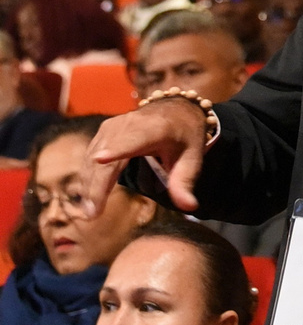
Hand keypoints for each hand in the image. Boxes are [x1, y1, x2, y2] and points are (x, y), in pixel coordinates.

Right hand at [82, 99, 207, 214]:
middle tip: (92, 215)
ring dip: (89, 184)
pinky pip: (91, 155)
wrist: (176, 109)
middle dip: (97, 185)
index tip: (100, 159)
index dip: (117, 150)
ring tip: (89, 212)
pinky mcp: (104, 131)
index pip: (134, 140)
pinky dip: (88, 176)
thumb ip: (185, 182)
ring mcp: (113, 126)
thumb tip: (189, 207)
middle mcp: (130, 124)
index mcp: (155, 129)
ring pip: (94, 157)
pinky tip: (88, 197)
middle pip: (108, 156)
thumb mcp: (192, 158)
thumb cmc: (185, 136)